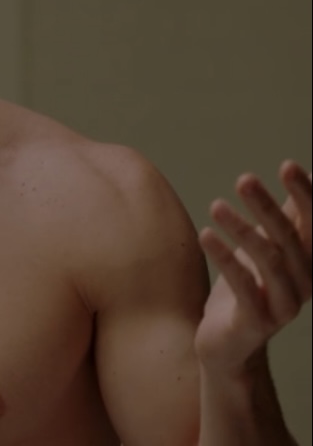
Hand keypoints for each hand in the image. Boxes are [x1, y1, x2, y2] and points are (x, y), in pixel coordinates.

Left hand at [195, 160, 311, 373]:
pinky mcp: (256, 322)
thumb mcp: (267, 247)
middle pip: (289, 239)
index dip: (306, 195)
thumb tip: (301, 172)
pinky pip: (244, 286)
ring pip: (269, 261)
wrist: (229, 345)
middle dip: (268, 206)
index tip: (288, 165)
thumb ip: (286, 216)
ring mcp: (283, 305)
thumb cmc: (249, 287)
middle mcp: (305, 284)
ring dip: (243, 229)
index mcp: (310, 263)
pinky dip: (226, 258)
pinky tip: (206, 234)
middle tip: (244, 179)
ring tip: (216, 205)